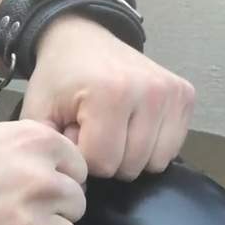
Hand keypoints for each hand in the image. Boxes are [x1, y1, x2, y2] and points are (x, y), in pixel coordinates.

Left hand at [22, 14, 195, 179]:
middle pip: (129, 166)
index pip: (101, 163)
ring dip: (128, 155)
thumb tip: (78, 186)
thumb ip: (53, 151)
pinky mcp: (185, 96)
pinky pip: (170, 149)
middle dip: (105, 158)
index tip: (74, 132)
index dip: (82, 157)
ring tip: (111, 127)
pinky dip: (149, 146)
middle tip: (92, 129)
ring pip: (153, 163)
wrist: (82, 38)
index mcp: (110, 94)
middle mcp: (149, 92)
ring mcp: (172, 93)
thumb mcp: (38, 113)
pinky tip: (130, 125)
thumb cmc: (58, 79)